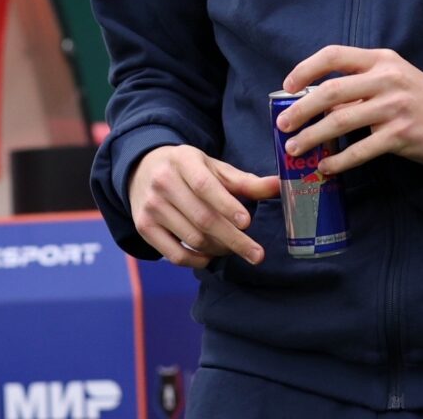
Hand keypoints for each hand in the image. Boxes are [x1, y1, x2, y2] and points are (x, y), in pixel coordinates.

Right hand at [127, 145, 278, 268]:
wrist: (143, 170)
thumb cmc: (188, 169)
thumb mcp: (213, 167)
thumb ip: (245, 181)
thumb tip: (279, 186)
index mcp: (183, 161)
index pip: (205, 185)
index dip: (226, 205)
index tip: (247, 222)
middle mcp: (163, 183)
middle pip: (202, 218)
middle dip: (233, 239)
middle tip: (257, 254)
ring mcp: (150, 207)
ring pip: (192, 238)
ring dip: (219, 249)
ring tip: (235, 247)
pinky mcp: (143, 227)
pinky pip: (175, 255)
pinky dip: (197, 260)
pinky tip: (211, 255)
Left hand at [278, 46, 422, 174]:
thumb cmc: (417, 97)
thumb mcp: (390, 80)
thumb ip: (358, 86)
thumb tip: (316, 102)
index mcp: (380, 60)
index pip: (334, 55)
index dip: (306, 69)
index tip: (289, 86)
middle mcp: (386, 79)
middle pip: (332, 90)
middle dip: (301, 109)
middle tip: (282, 124)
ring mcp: (394, 107)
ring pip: (341, 120)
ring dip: (312, 136)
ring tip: (294, 148)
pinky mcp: (401, 135)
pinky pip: (361, 150)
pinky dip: (339, 160)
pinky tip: (325, 167)